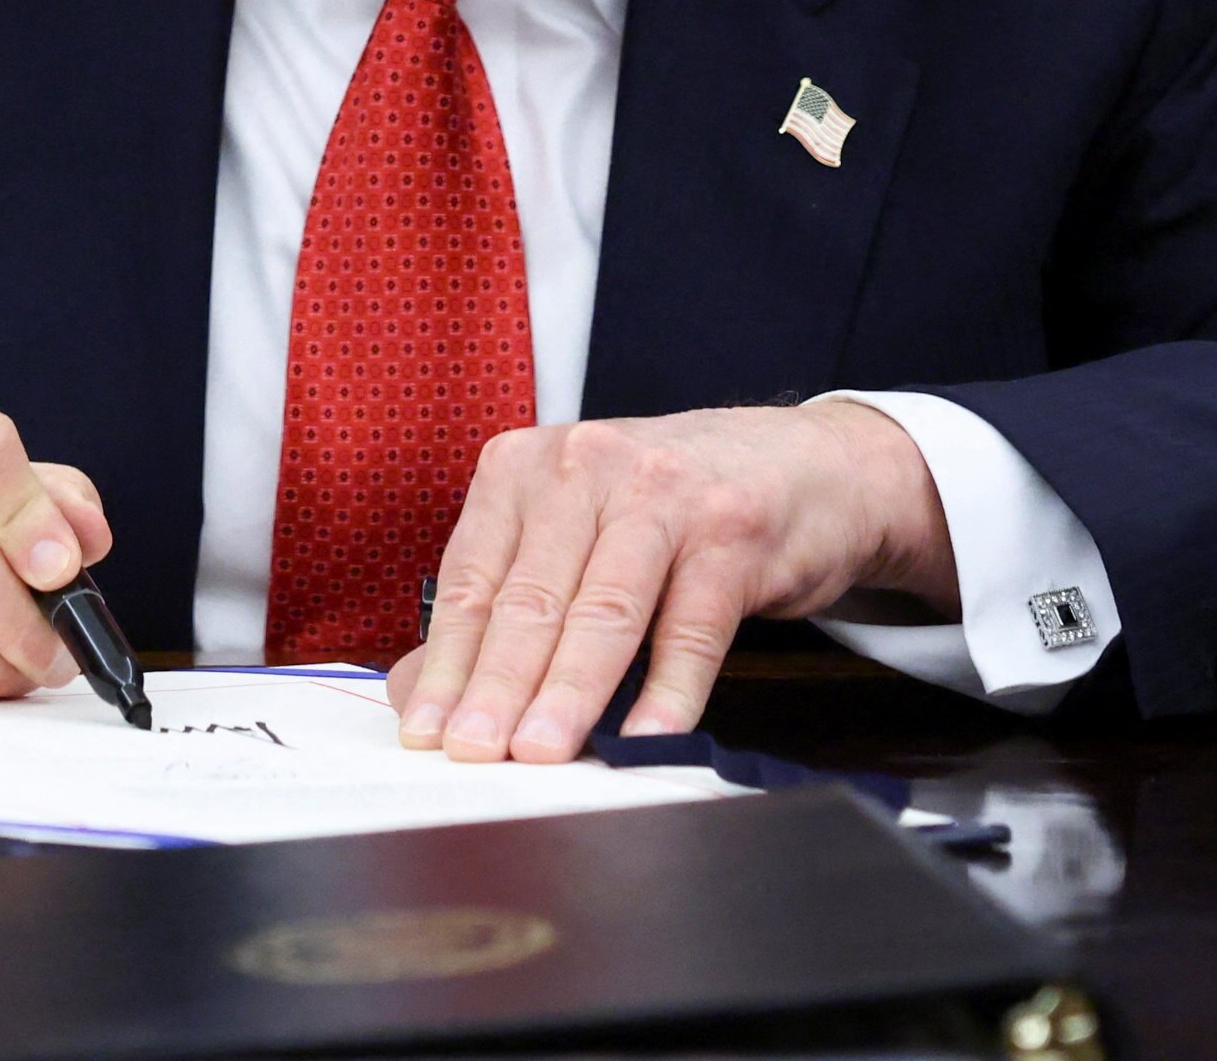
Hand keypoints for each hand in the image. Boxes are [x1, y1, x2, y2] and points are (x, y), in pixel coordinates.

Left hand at [391, 401, 955, 760]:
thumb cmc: (667, 506)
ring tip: (541, 754)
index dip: (447, 663)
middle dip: (497, 687)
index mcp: (525, 467)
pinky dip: (669, 687)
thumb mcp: (572, 531)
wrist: (800, 463)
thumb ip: (500, 600)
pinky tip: (648, 736)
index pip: (472, 579)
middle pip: (531, 597)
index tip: (425, 731)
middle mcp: (586, 467)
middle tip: (473, 753)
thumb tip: (416, 690)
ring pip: (603, 610)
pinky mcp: (733, 531)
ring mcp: (663, 494)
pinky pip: (692, 625)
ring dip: (570, 692)